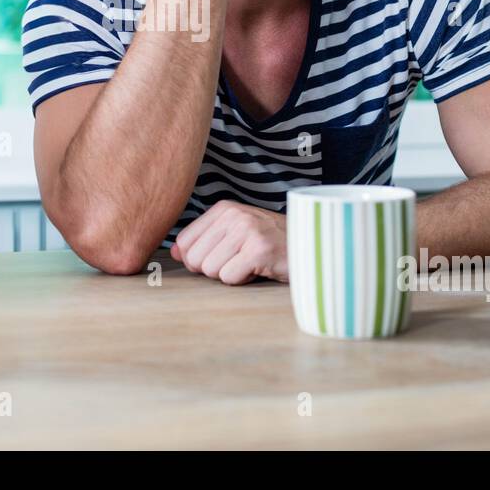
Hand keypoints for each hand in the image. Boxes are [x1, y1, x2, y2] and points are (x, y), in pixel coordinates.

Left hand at [170, 200, 287, 284]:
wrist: (313, 247)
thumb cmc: (271, 244)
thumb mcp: (235, 233)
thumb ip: (204, 240)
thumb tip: (175, 252)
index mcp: (224, 209)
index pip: (184, 242)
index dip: (197, 259)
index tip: (222, 257)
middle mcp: (233, 215)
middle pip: (195, 259)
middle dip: (215, 269)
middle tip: (240, 260)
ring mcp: (247, 230)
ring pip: (211, 270)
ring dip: (232, 274)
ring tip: (252, 262)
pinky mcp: (259, 249)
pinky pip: (229, 278)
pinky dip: (244, 280)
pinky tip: (260, 268)